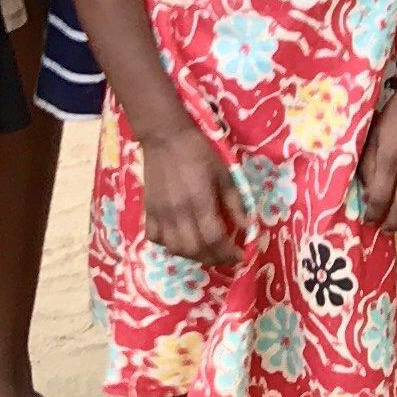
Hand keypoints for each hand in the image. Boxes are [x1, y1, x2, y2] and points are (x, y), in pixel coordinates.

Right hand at [137, 129, 244, 268]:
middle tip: (226, 256)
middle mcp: (178, 213)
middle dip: (214, 258)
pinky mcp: (148, 211)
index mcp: (199, 202)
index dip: (228, 253)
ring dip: (193, 256)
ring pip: (175, 249)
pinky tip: (181, 240)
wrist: (165, 138)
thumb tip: (248, 226)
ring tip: (207, 251)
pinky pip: (155, 239)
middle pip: (195, 250)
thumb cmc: (199, 152)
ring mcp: (160, 214)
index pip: (214, 239)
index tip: (240, 256)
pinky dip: (169, 246)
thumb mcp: (224, 174)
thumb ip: (235, 202)